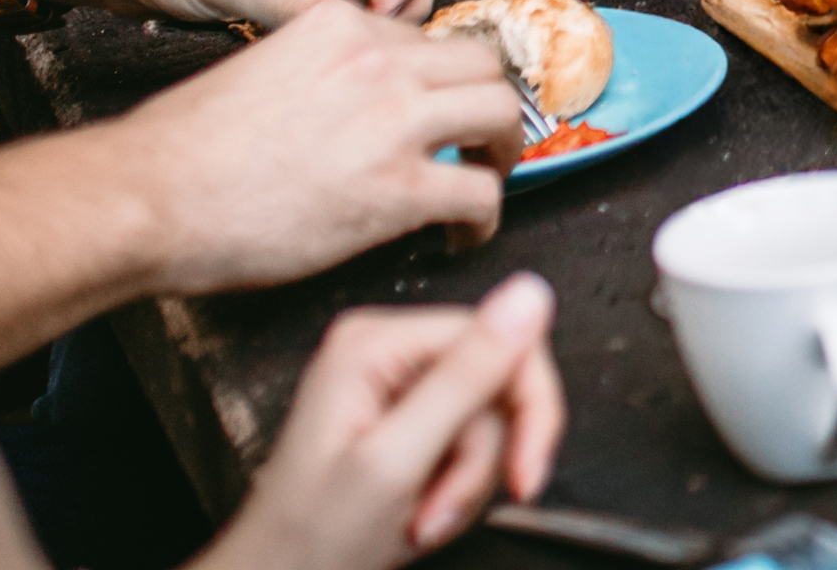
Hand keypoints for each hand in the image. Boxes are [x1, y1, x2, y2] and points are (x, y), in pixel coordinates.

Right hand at [116, 0, 520, 296]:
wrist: (149, 196)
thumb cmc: (181, 148)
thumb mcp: (258, 69)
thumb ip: (317, 74)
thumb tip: (346, 108)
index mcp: (340, 28)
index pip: (423, 43)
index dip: (435, 85)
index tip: (434, 115)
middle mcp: (379, 61)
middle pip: (482, 65)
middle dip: (489, 104)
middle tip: (481, 142)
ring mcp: (394, 122)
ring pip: (501, 114)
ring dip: (503, 152)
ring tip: (486, 181)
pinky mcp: (397, 189)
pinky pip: (480, 194)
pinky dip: (485, 218)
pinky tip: (462, 235)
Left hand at [201, 274, 564, 569]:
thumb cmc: (307, 542)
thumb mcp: (395, 461)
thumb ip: (465, 378)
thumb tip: (529, 294)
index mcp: (377, 342)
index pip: (502, 337)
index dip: (528, 408)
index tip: (524, 471)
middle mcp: (386, 353)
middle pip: (496, 384)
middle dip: (480, 462)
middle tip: (443, 509)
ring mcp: (394, 389)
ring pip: (485, 424)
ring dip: (464, 486)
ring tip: (418, 521)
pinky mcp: (403, 425)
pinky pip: (465, 447)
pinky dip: (453, 492)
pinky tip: (416, 516)